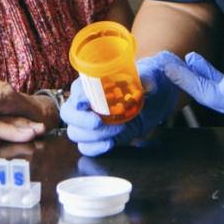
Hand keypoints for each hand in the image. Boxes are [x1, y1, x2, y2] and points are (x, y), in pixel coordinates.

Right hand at [61, 52, 182, 155]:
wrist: (155, 99)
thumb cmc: (146, 81)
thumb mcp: (149, 75)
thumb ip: (147, 79)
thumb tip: (149, 86)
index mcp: (92, 82)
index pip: (77, 89)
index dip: (78, 96)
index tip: (87, 101)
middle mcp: (86, 102)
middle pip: (68, 114)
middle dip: (81, 121)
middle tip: (98, 122)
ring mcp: (89, 122)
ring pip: (75, 133)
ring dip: (93, 136)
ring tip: (117, 130)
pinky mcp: (98, 137)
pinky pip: (86, 147)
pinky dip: (95, 148)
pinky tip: (110, 144)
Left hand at [162, 38, 223, 123]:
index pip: (212, 96)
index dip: (190, 82)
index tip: (172, 68)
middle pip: (207, 95)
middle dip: (185, 79)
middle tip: (165, 63)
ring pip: (212, 90)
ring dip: (193, 75)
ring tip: (175, 60)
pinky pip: (222, 84)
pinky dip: (207, 73)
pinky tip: (196, 61)